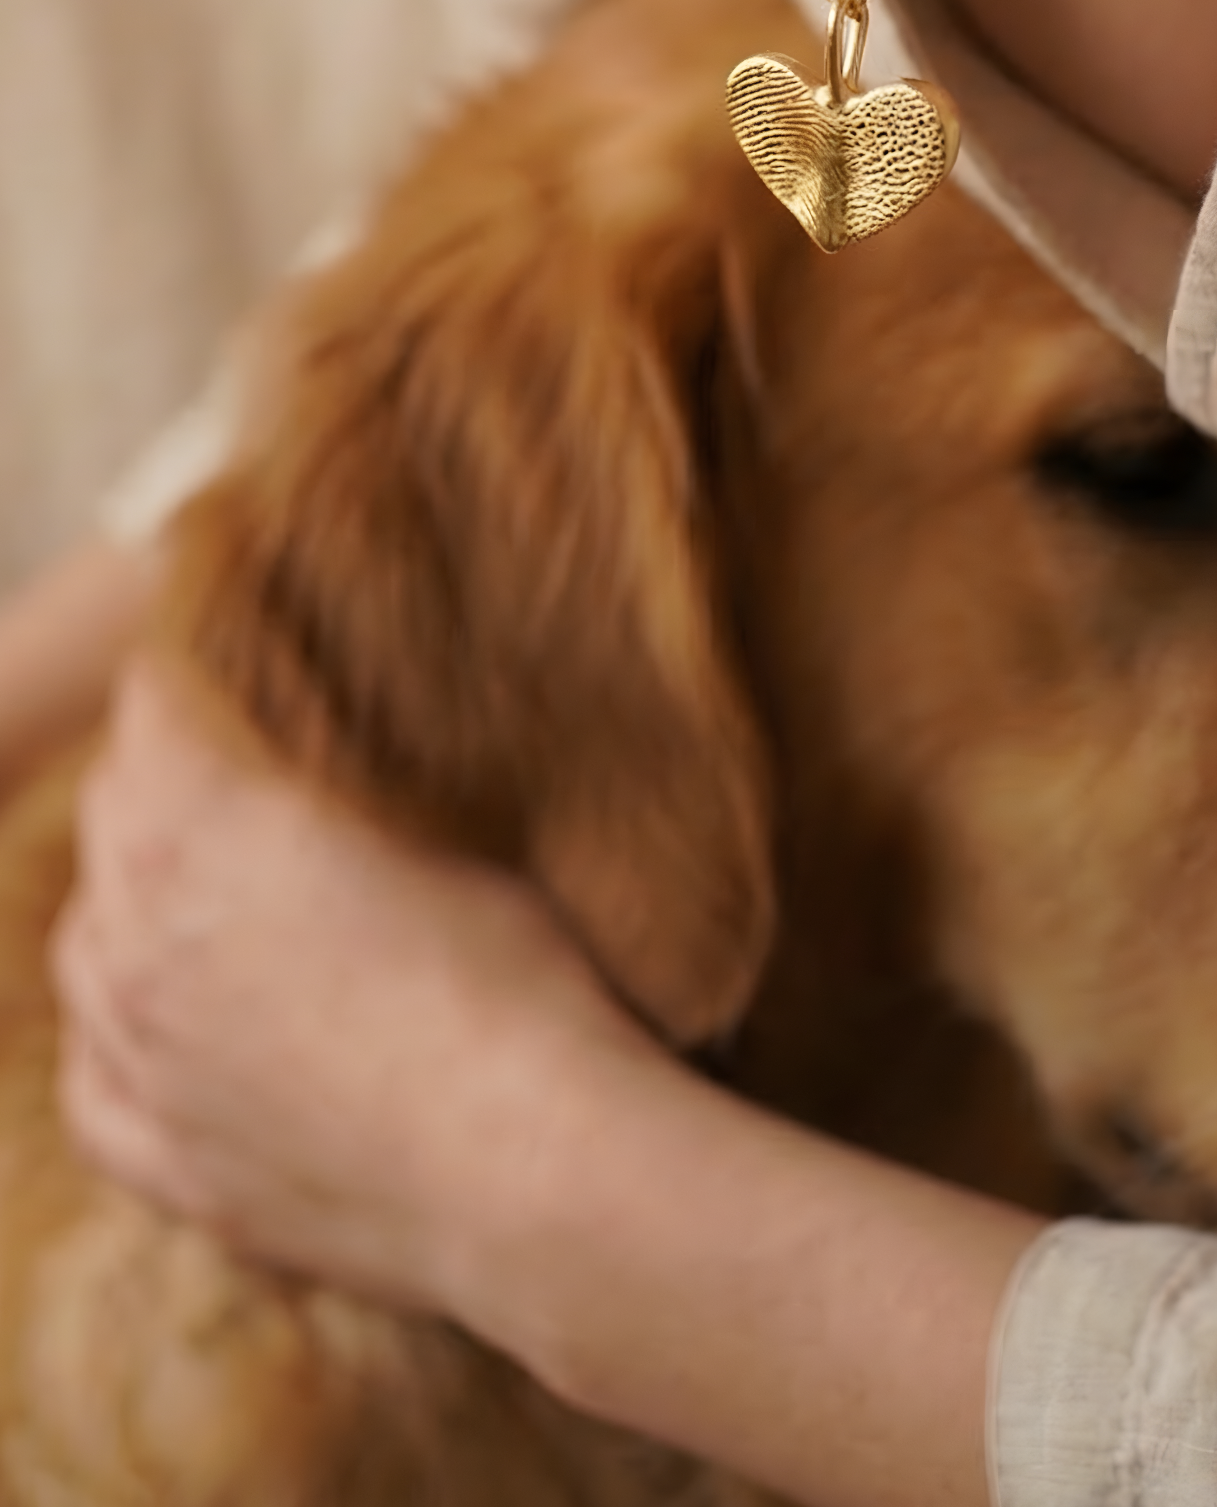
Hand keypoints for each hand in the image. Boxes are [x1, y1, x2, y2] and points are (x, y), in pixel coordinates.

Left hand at [53, 651, 659, 1313]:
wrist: (529, 1168)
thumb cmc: (512, 977)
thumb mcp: (440, 826)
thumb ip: (344, 775)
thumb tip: (335, 729)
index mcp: (193, 824)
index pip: (152, 699)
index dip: (203, 664)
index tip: (241, 651)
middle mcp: (133, 936)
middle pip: (113, 808)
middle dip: (167, 770)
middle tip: (246, 760)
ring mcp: (138, 1060)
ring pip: (84, 943)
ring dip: (131, 898)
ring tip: (211, 888)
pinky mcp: (167, 1165)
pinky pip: (92, 1081)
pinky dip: (118, 1037)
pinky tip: (166, 1026)